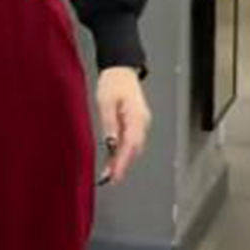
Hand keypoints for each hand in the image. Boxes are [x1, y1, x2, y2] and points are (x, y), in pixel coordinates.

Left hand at [96, 67, 150, 184]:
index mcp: (136, 116)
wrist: (121, 69)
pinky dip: (122, 152)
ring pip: (132, 147)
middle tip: (109, 179)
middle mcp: (142, 122)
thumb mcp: (106, 102)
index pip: (130, 145)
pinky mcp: (135, 124)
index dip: (122, 162)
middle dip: (122, 166)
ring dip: (122, 161)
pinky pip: (130, 142)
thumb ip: (110, 124)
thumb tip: (111, 143)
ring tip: (109, 174)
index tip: (115, 176)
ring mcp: (140, 123)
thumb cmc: (113, 82)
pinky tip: (113, 160)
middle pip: (133, 149)